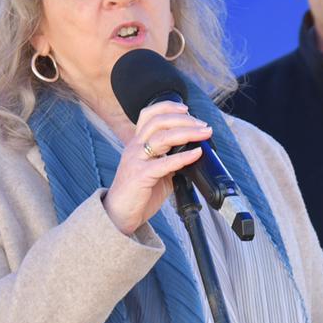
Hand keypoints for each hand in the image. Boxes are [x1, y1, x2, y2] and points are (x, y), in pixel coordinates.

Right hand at [102, 101, 207, 235]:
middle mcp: (134, 148)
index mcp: (136, 144)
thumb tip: (191, 154)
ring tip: (204, 134)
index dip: (167, 107)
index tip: (186, 109)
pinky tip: (196, 154)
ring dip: (187, 133)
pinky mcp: (141, 176)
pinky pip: (165, 163)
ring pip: (162, 137)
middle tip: (203, 126)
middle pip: (158, 122)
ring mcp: (136, 160)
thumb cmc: (137, 194)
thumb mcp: (154, 172)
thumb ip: (169, 161)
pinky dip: (184, 156)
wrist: (119, 215)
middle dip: (184, 120)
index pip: (149, 115)